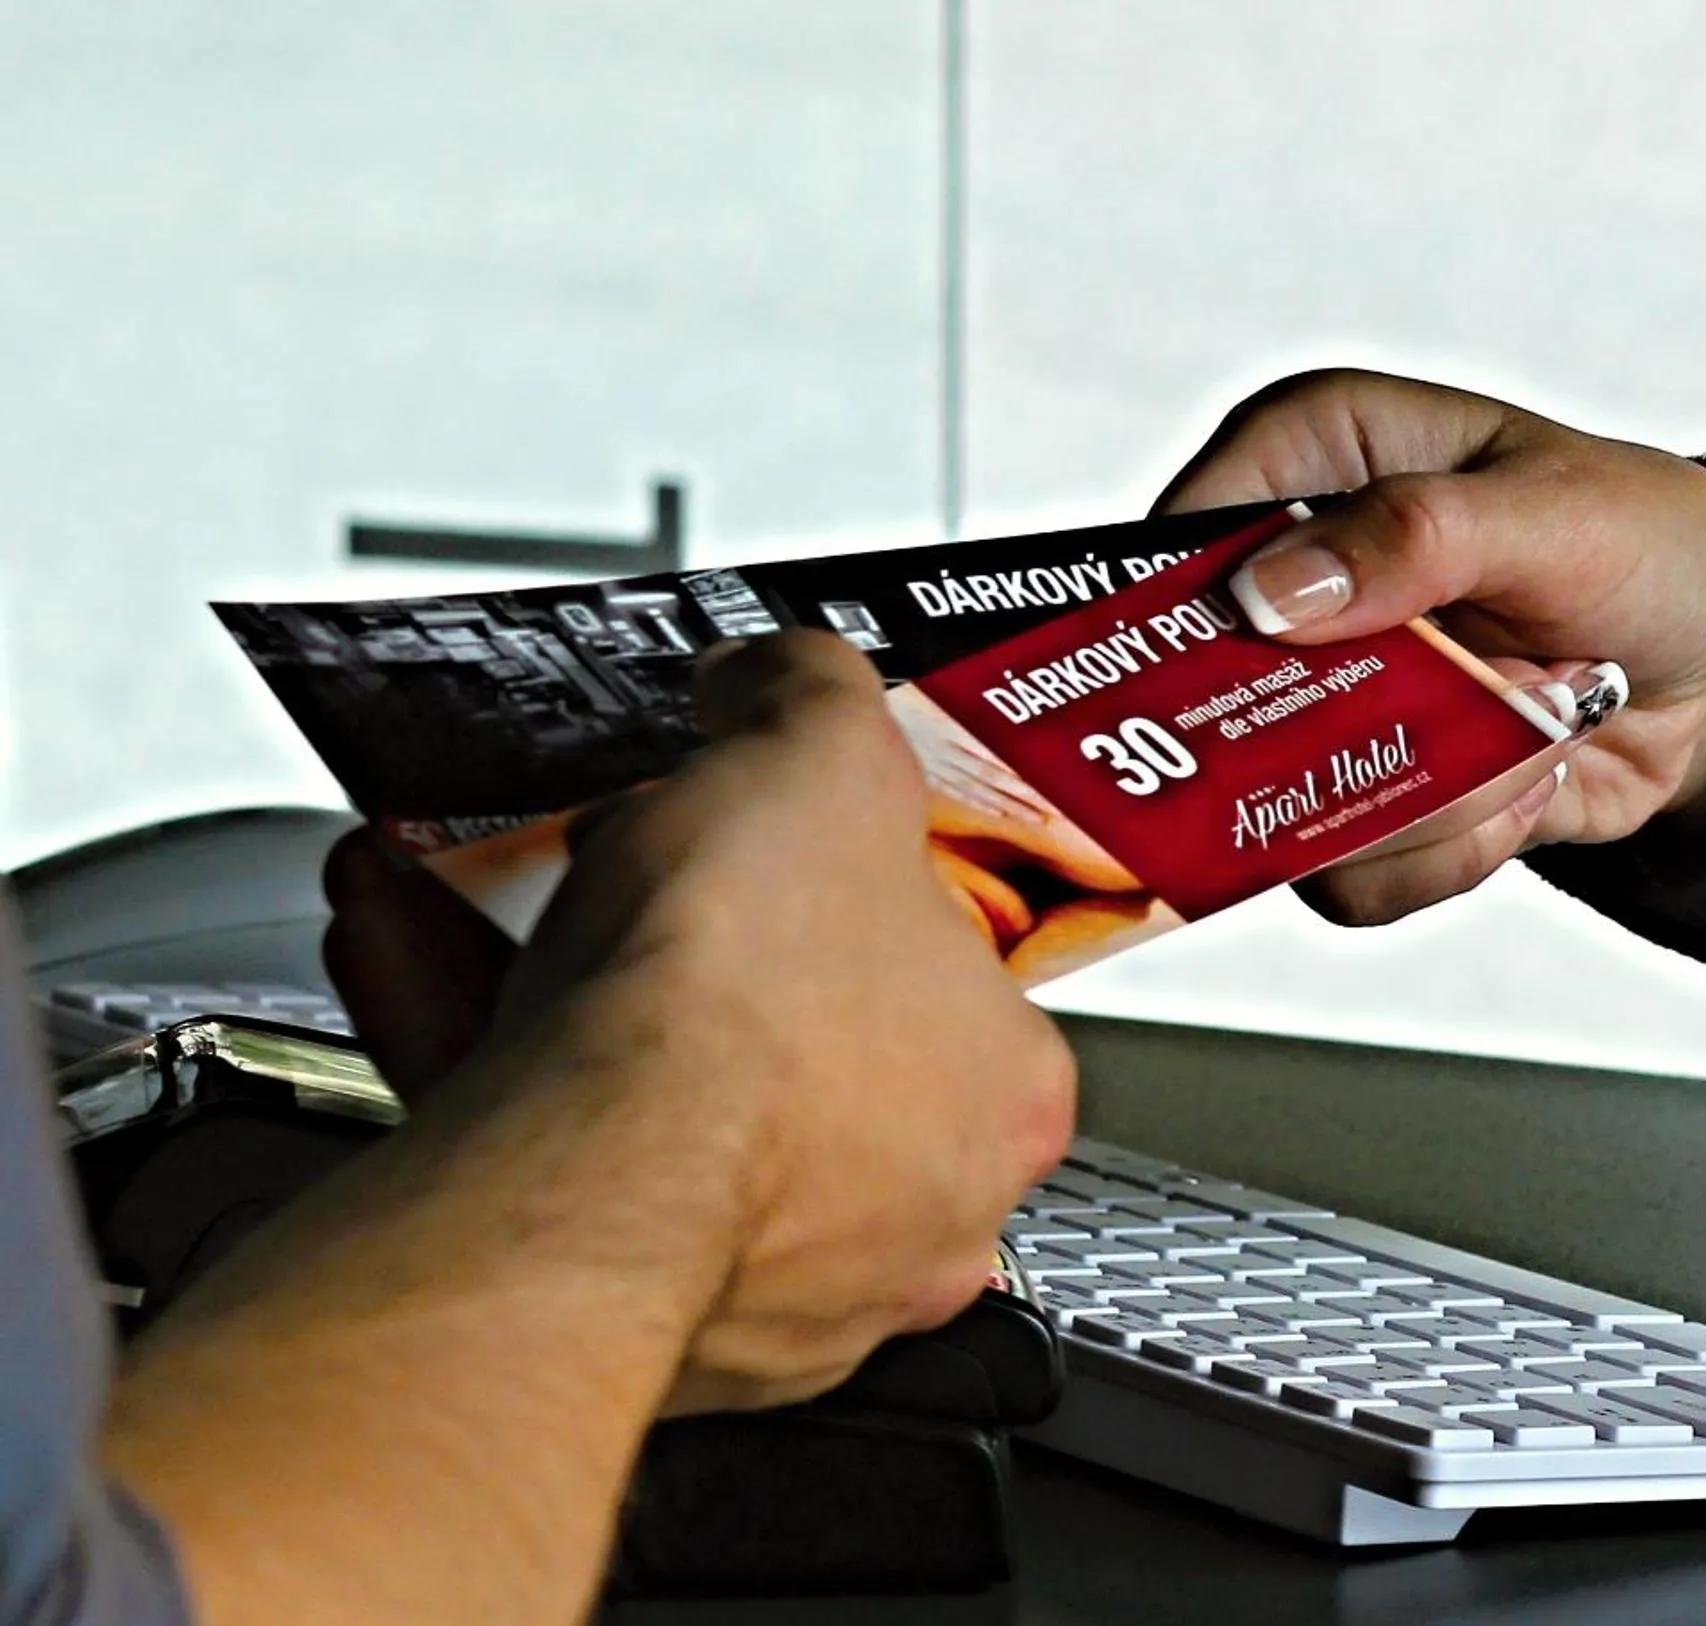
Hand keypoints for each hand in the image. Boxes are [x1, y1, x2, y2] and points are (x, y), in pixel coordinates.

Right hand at [325, 630, 1075, 1411]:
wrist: (583, 1173)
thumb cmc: (744, 1005)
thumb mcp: (822, 752)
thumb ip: (811, 694)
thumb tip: (784, 674)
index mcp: (1002, 1097)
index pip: (956, 967)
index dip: (852, 869)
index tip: (777, 827)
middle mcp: (907, 1214)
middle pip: (792, 1036)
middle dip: (683, 925)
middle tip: (613, 847)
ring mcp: (767, 1286)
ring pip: (656, 1101)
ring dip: (545, 971)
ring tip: (470, 876)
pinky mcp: (619, 1310)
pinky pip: (548, 1160)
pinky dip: (470, 1048)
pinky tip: (404, 944)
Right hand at [1156, 369, 1705, 923]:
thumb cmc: (1652, 542)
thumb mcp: (1557, 513)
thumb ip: (1418, 536)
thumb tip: (1273, 589)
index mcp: (1312, 459)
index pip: (1178, 542)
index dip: (1189, 628)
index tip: (1272, 677)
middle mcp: (1293, 580)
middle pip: (1209, 706)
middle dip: (1340, 739)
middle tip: (1452, 716)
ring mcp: (1318, 700)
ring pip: (1281, 810)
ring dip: (1425, 798)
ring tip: (1528, 731)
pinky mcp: (1358, 795)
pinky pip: (1349, 875)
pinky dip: (1449, 851)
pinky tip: (1524, 784)